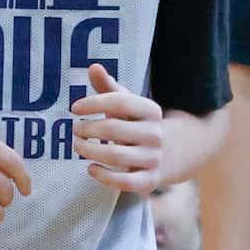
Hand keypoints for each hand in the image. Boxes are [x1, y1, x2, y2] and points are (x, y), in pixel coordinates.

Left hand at [72, 64, 167, 193]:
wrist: (175, 153)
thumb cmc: (139, 125)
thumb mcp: (129, 105)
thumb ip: (109, 88)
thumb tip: (93, 67)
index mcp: (151, 111)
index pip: (120, 102)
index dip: (94, 103)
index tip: (75, 108)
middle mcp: (155, 134)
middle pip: (114, 129)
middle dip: (87, 129)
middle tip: (75, 130)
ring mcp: (153, 158)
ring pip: (116, 155)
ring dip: (89, 151)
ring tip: (78, 146)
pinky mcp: (150, 180)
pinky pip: (125, 182)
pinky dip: (104, 176)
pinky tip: (90, 168)